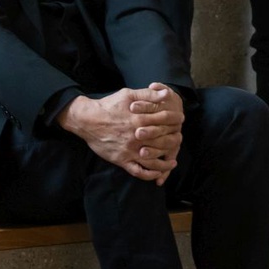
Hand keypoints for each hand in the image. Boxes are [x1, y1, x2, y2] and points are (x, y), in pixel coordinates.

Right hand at [59, 88, 178, 184]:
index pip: (165, 121)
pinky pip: (139, 171)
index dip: (175, 120)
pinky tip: (157, 172)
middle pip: (162, 141)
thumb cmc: (108, 105)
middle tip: (180, 139)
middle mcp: (137, 137)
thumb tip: (166, 94)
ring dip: (166, 163)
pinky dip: (150, 174)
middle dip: (174, 141)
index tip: (181, 120)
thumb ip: (148, 95)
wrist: (87, 120)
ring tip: (173, 162)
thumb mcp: (128, 94)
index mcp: (140, 119)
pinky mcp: (122, 160)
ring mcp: (130, 150)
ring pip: (153, 161)